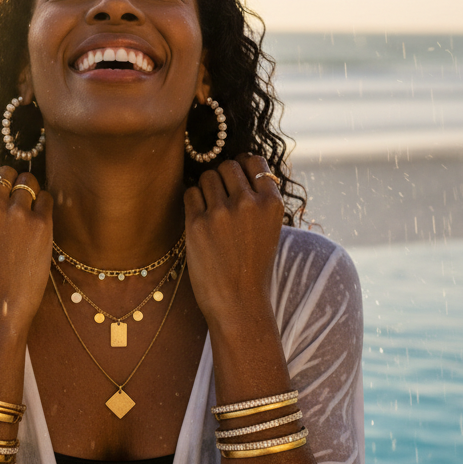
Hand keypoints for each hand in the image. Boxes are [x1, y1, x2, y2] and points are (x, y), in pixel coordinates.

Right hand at [0, 160, 53, 334]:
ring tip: (27, 211)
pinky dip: (44, 205)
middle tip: (14, 204)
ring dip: (30, 191)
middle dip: (12, 183)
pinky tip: (38, 222)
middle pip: (7, 171)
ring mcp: (15, 213)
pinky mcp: (40, 225)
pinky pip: (46, 198)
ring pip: (28, 181)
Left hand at [182, 154, 283, 326]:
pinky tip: (199, 218)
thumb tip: (239, 166)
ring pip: (207, 176)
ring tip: (210, 210)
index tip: (237, 178)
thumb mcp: (269, 228)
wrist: (239, 302)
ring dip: (206, 188)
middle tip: (220, 197)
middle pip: (227, 166)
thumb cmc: (253, 266)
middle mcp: (248, 203)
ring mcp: (222, 212)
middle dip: (222, 177)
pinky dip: (193, 201)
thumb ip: (259, 198)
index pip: (254, 161)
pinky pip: (190, 193)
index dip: (242, 166)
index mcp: (272, 203)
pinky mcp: (198, 223)